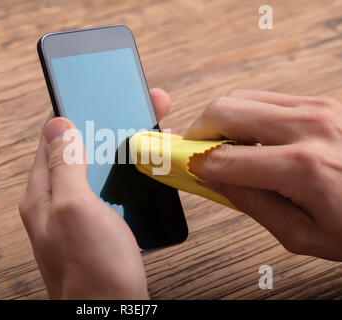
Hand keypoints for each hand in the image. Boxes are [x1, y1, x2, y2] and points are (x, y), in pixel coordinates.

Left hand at [19, 88, 171, 298]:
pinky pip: (109, 189)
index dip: (76, 112)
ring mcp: (77, 215)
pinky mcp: (97, 227)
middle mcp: (56, 202)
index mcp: (43, 194)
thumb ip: (65, 166)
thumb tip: (59, 125)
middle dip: (108, 126)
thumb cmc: (93, 270)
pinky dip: (127, 173)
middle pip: (80, 150)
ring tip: (148, 132)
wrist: (113, 314)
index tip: (98, 92)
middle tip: (140, 109)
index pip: (53, 138)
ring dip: (120, 148)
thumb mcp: (75, 209)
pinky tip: (144, 169)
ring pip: (97, 168)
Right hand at [186, 90, 341, 260]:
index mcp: (302, 167)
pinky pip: (264, 98)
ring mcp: (317, 108)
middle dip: (197, 131)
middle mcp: (309, 127)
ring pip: (240, 98)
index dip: (190, 162)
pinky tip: (249, 139)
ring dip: (219, 121)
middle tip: (193, 153)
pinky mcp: (320, 103)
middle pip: (223, 110)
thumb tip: (212, 180)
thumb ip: (250, 203)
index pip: (220, 157)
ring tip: (221, 148)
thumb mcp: (302, 234)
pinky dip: (244, 116)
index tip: (176, 166)